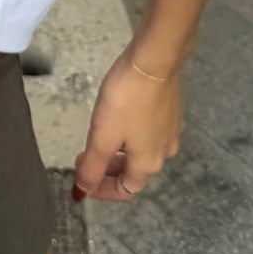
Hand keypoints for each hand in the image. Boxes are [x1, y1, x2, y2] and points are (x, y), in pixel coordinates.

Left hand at [71, 45, 182, 201]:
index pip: (125, 190)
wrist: (155, 60)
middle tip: (84, 157)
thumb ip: (92, 167)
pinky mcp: (171, 111)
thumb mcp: (102, 136)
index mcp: (148, 164)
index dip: (101, 190)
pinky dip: (130, 137)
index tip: (81, 180)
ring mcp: (171, 131)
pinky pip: (148, 134)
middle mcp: (164, 152)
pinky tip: (118, 120)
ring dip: (117, 153)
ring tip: (98, 138)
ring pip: (140, 153)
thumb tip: (82, 193)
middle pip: (133, 173)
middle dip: (107, 170)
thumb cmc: (126, 99)